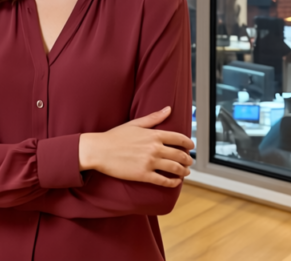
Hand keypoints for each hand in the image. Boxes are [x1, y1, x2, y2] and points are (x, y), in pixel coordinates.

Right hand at [78, 106, 194, 187]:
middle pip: (179, 155)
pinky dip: (173, 182)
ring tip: (186, 171)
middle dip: (187, 159)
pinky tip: (176, 182)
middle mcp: (155, 148)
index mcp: (154, 135)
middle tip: (190, 161)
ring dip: (184, 171)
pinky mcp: (144, 175)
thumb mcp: (135, 124)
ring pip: (175, 168)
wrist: (99, 150)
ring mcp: (150, 162)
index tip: (191, 146)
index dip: (188, 143)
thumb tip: (168, 109)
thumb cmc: (115, 136)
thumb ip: (154, 117)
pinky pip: (164, 180)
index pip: (179, 138)